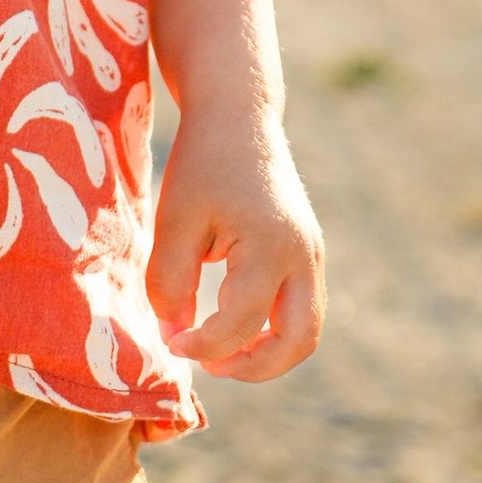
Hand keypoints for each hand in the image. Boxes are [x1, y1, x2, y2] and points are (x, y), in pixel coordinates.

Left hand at [145, 103, 324, 381]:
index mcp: (271, 247)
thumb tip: (175, 334)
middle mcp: (304, 257)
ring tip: (220, 353)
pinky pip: (300, 309)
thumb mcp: (175, 219)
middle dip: (254, 367)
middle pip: (299, 342)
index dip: (202, 344)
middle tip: (208, 366)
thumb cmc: (202, 163)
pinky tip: (232, 323)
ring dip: (267, 353)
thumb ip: (171, 282)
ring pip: (306, 330)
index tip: (169, 341)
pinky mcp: (308, 253)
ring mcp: (312, 256)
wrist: (239, 115)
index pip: (241, 323)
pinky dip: (273, 329)